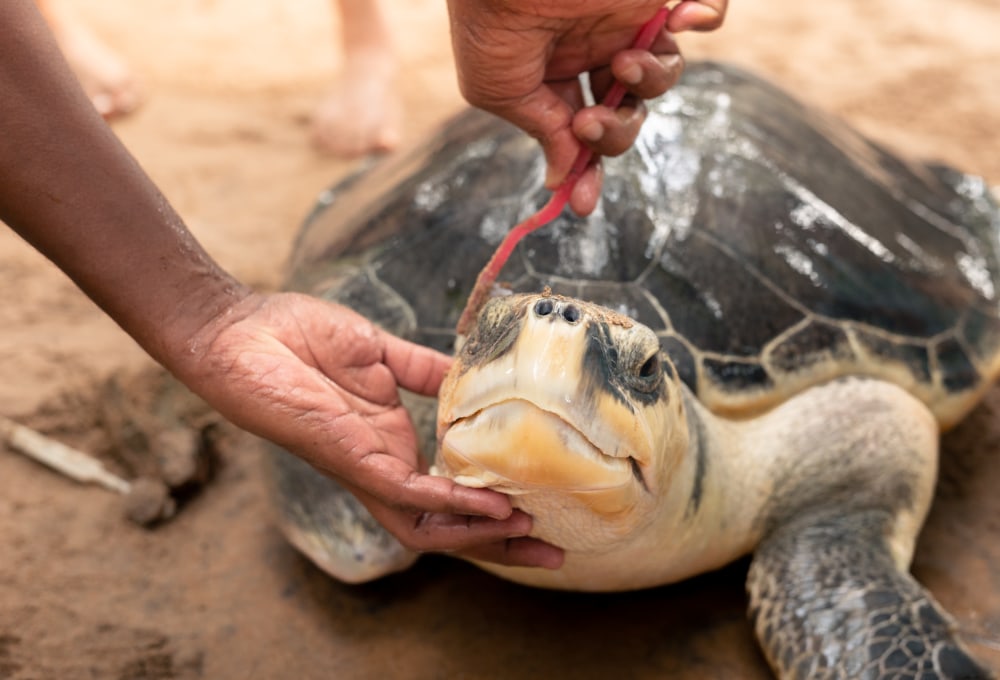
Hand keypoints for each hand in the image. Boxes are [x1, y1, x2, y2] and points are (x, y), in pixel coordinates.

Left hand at [177, 291, 563, 567]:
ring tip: (529, 530)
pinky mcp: (352, 459)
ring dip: (481, 534)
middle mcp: (383, 466)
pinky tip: (490, 504)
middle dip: (500, 543)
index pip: (449, 490)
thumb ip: (423, 369)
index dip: (494, 505)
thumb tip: (471, 373)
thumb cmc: (298, 337)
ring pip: (430, 526)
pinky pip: (408, 494)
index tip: (542, 503)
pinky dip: (451, 503)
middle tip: (555, 549)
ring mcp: (367, 468)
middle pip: (447, 526)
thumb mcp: (379, 351)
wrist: (241, 331)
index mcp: (391, 442)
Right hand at [448, 0, 726, 214]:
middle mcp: (594, 46)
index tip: (581, 204)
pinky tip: (688, 18)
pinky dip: (710, 14)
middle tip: (588, 124)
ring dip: (652, 83)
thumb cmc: (491, 21)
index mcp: (555, 70)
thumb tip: (564, 176)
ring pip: (667, 73)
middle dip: (613, 134)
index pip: (582, 129)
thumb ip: (541, 132)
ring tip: (624, 64)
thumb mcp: (500, 91)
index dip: (586, 168)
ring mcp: (629, 18)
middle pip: (627, 111)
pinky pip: (709, 4)